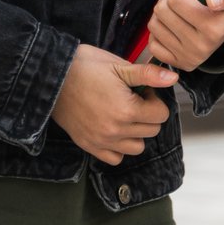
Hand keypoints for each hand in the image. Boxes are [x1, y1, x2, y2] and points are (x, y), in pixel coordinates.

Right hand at [51, 45, 175, 165]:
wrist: (50, 77)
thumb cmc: (86, 67)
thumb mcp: (120, 67)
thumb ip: (149, 75)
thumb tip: (173, 79)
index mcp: (126, 110)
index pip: (161, 114)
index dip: (155, 99)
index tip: (141, 90)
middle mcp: (115, 131)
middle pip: (152, 130)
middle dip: (148, 114)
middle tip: (132, 98)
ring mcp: (101, 141)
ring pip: (137, 147)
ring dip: (136, 132)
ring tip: (123, 114)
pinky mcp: (88, 146)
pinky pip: (115, 158)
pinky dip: (119, 146)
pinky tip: (113, 128)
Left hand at [142, 0, 223, 71]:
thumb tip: (212, 1)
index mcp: (213, 30)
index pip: (177, 1)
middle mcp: (199, 47)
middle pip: (162, 11)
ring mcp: (187, 57)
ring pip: (154, 25)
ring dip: (161, 11)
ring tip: (173, 6)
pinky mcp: (177, 63)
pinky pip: (152, 44)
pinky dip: (157, 31)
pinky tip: (169, 24)